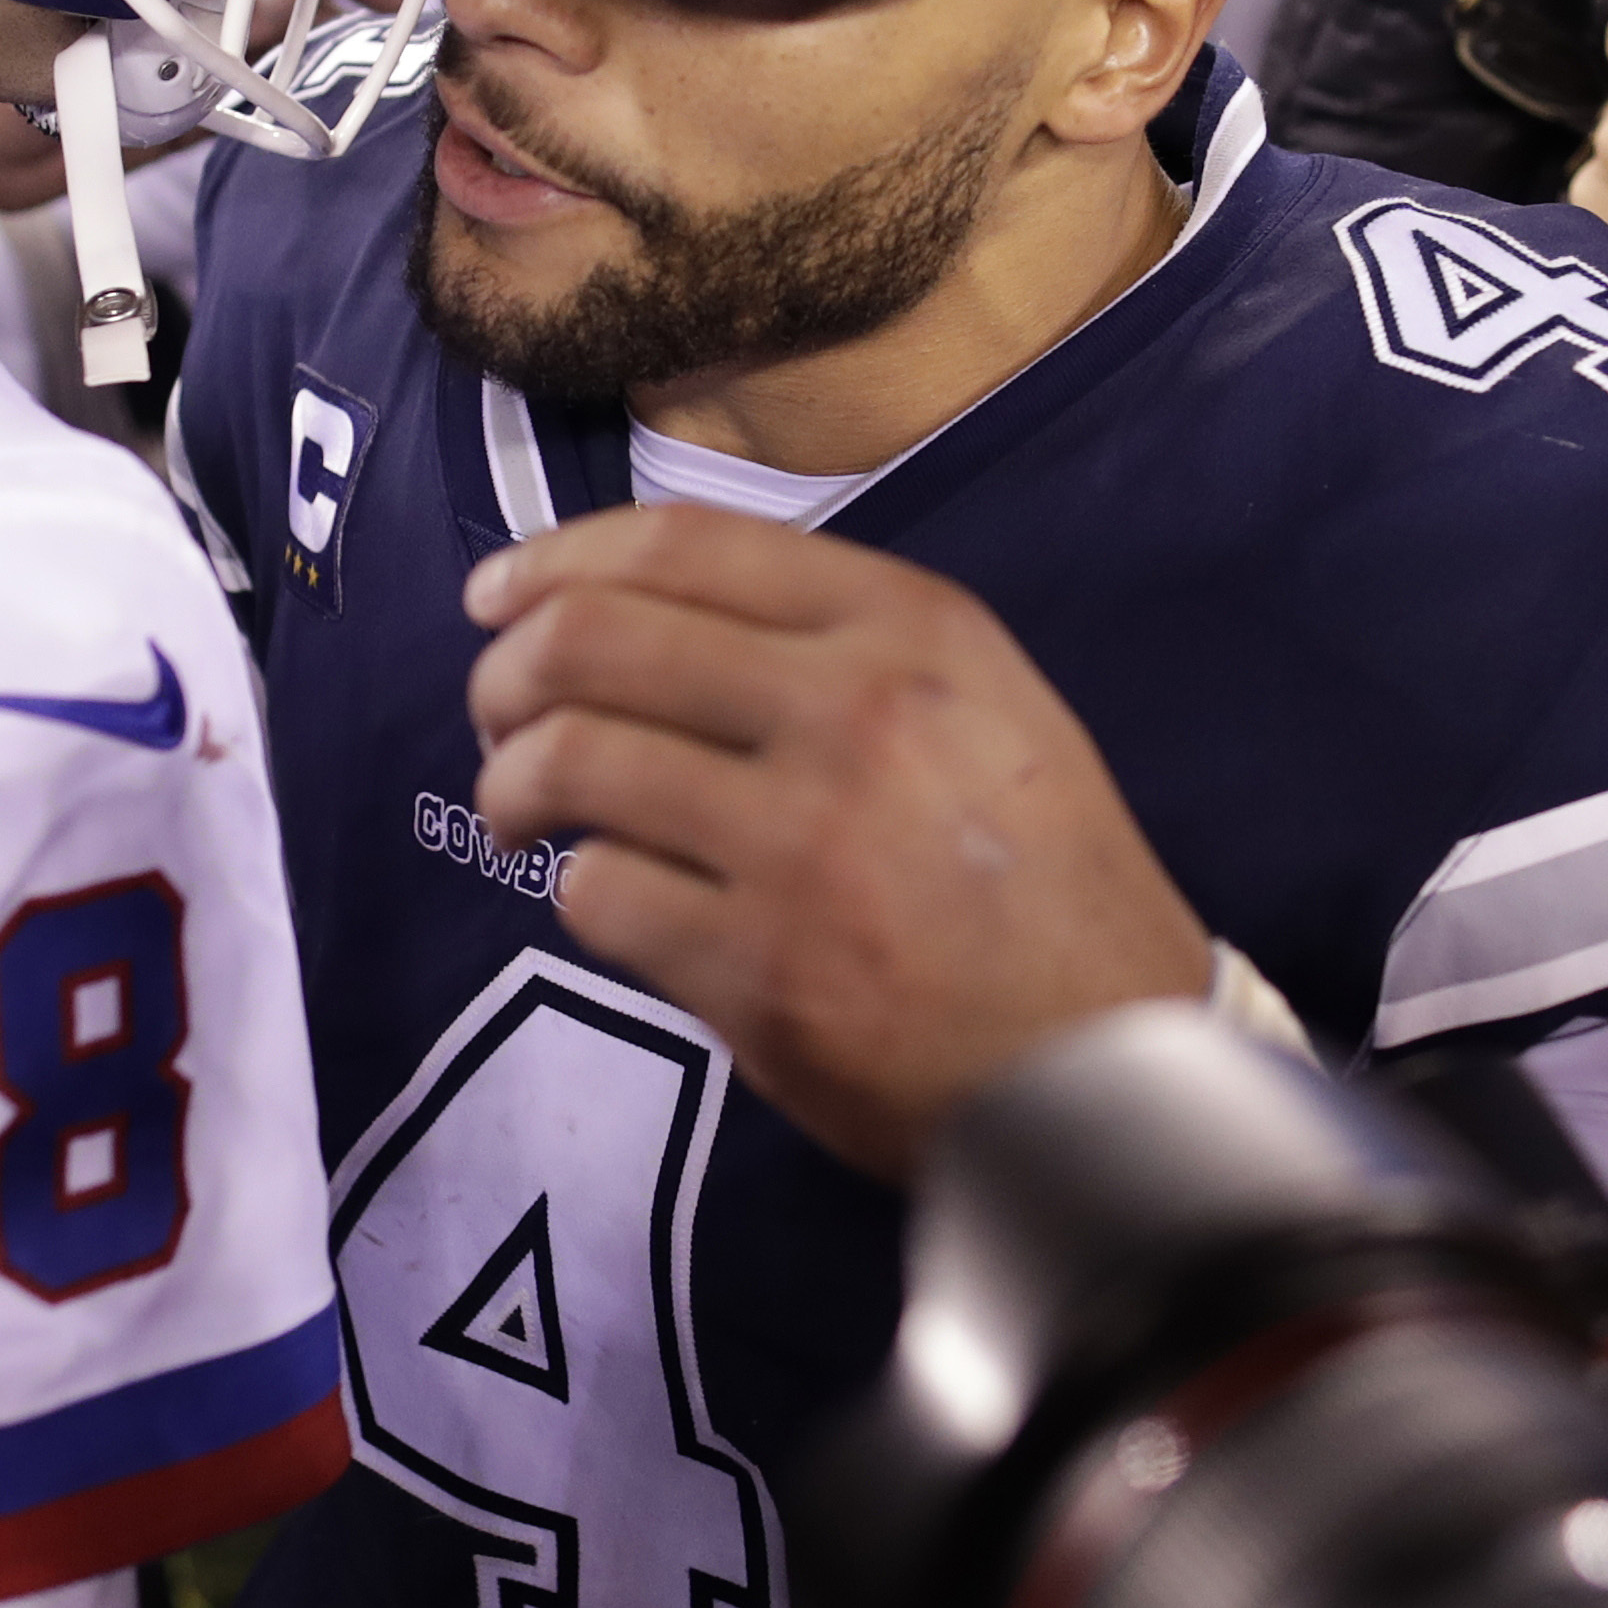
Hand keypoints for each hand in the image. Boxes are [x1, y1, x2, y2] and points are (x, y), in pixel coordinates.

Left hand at [460, 506, 1209, 1174]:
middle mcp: (852, 713)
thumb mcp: (989, 704)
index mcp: (910, 629)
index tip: (502, 595)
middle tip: (497, 713)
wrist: (1110, 1062)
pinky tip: (613, 898)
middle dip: (507, 671)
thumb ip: (842, 641)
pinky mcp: (757, 970)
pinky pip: (597, 894)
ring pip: (570, 760)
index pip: (681, 545)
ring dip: (513, 781)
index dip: (558, 560)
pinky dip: (579, 890)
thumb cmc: (1046, 880)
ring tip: (522, 809)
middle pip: (593, 639)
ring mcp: (800, 843)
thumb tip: (642, 609)